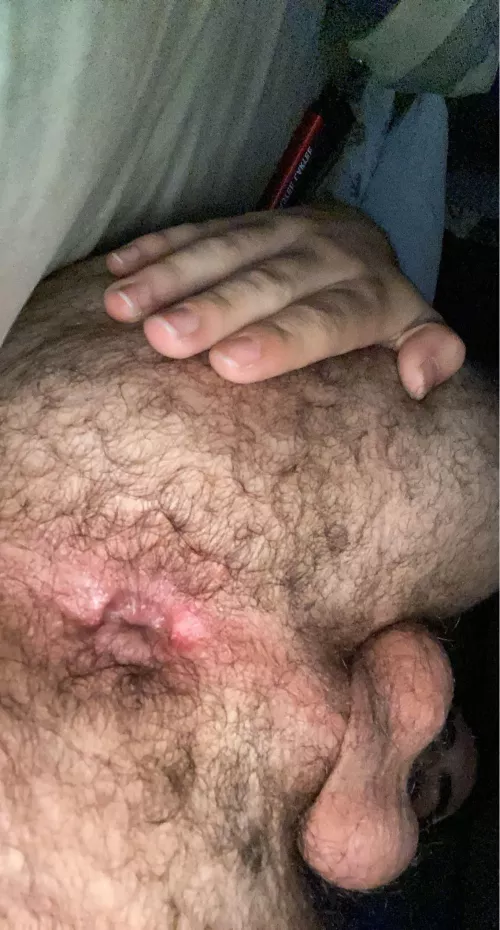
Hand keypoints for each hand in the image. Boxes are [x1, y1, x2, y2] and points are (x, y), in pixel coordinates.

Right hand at [104, 205, 464, 397]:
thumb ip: (430, 350)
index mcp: (369, 292)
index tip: (227, 365)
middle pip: (266, 281)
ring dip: (170, 275)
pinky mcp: (243, 218)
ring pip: (224, 247)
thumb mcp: (416, 327)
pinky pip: (198, 226)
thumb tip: (418, 383)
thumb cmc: (376, 309)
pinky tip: (118, 270)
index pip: (325, 318)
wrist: (359, 242)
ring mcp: (279, 229)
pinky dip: (156, 246)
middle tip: (163, 338)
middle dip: (213, 307)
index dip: (278, 339)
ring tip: (122, 307)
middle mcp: (323, 254)